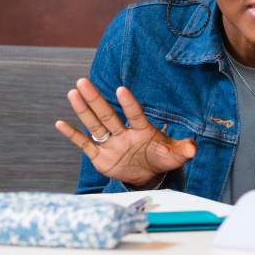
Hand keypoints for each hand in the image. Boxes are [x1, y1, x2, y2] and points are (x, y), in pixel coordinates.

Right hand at [54, 78, 195, 187]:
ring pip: (94, 124)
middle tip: (83, 81)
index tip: (122, 90)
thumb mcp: (175, 156)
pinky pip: (84, 144)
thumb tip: (194, 148)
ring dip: (83, 110)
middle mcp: (124, 133)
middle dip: (96, 99)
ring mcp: (111, 143)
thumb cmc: (162, 158)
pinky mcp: (100, 156)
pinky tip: (60, 123)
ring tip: (73, 93)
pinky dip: (73, 135)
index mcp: (143, 130)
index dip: (129, 104)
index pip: (135, 114)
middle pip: (107, 114)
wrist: (148, 174)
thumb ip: (184, 150)